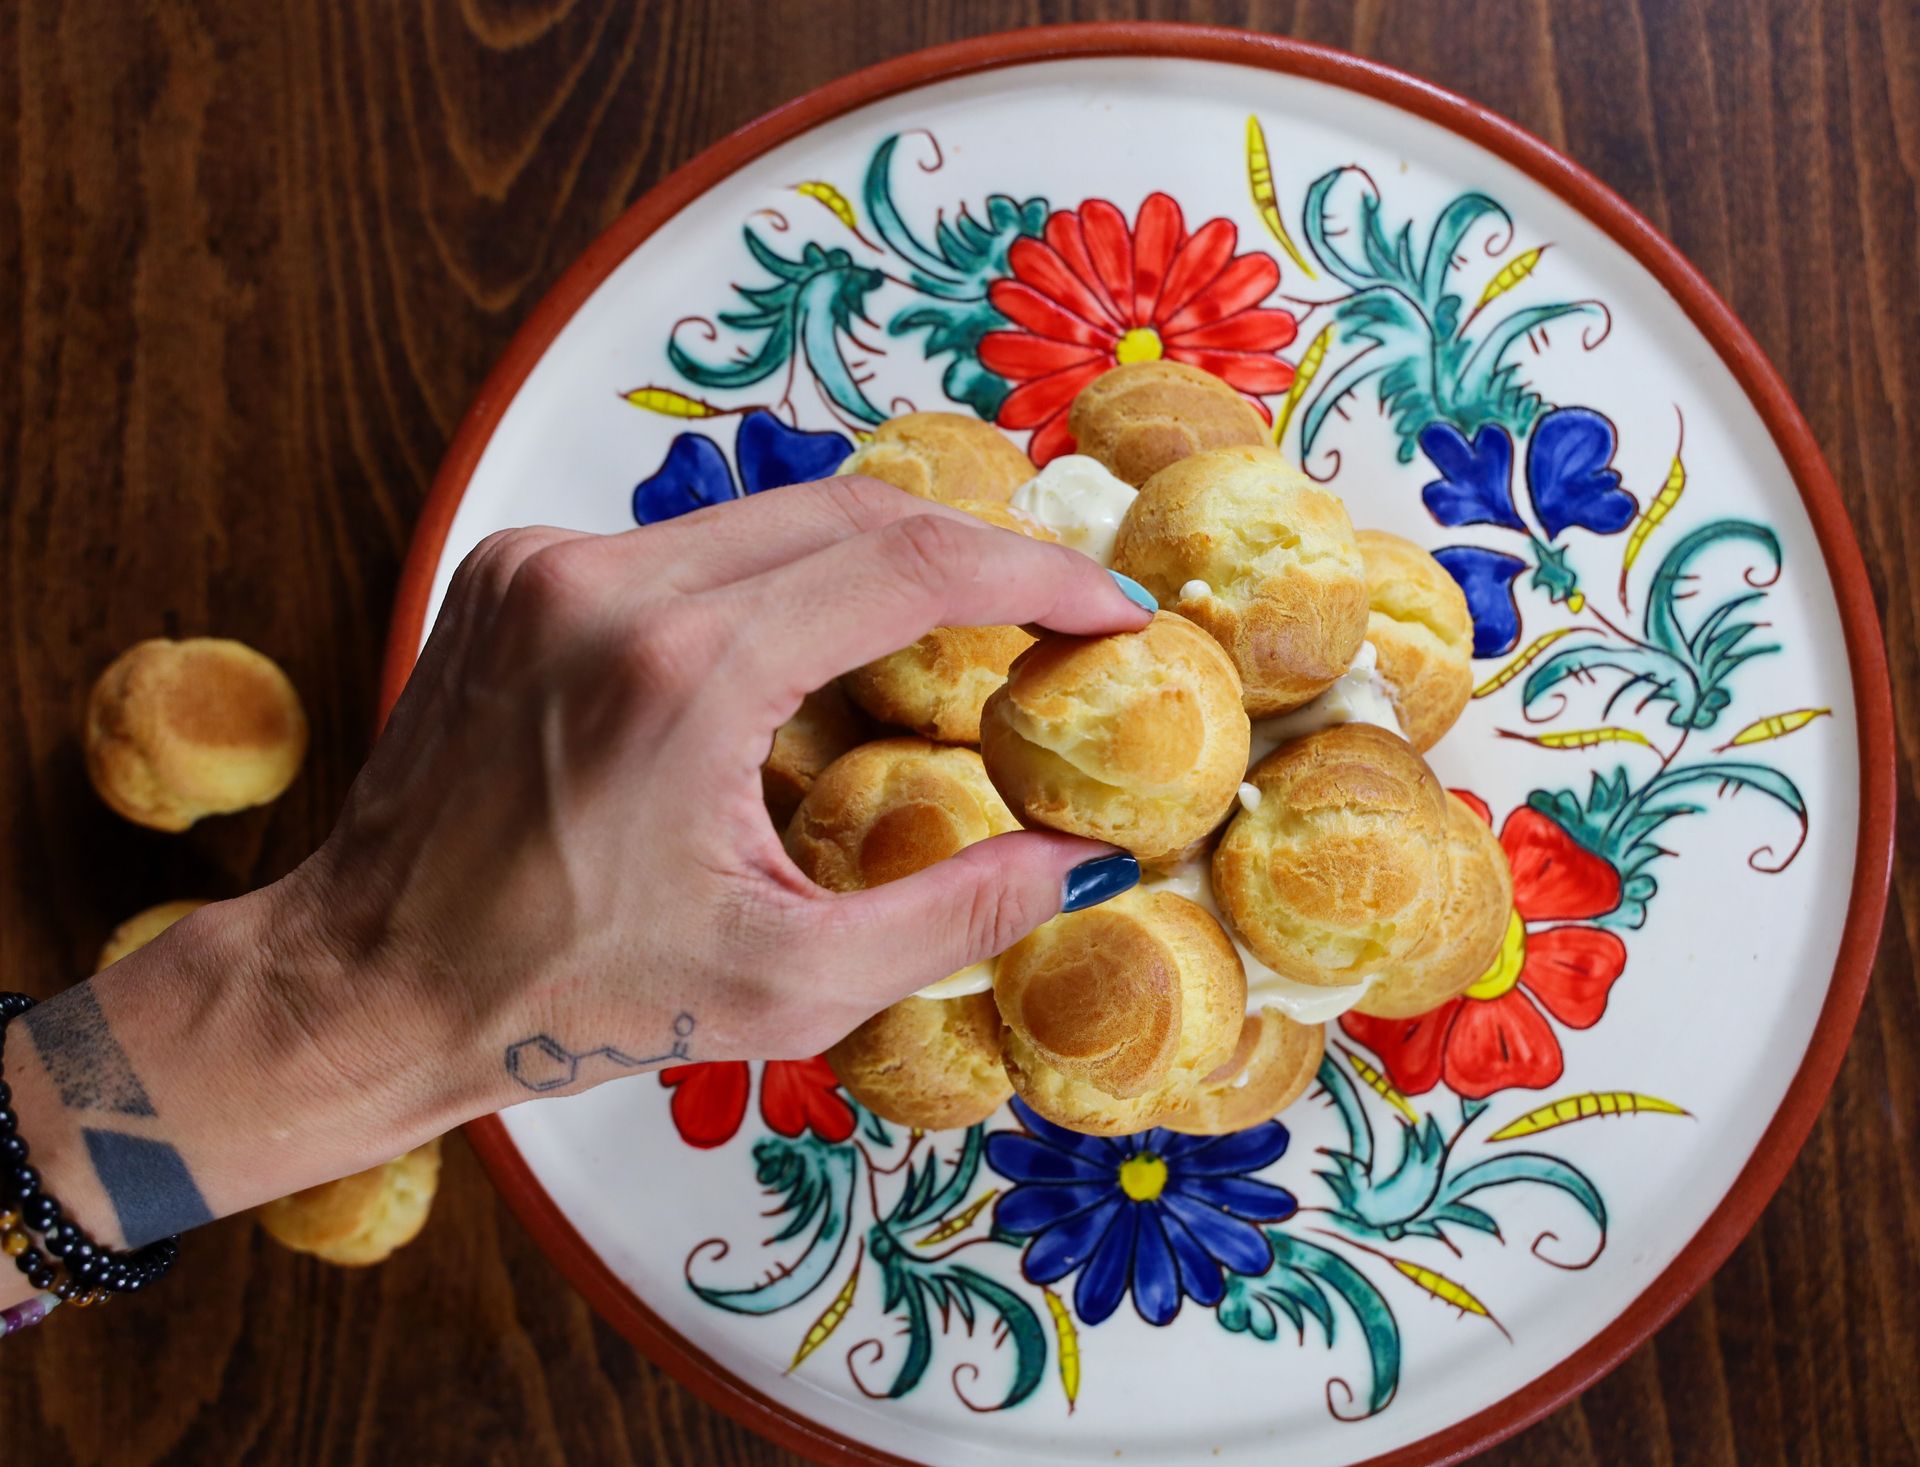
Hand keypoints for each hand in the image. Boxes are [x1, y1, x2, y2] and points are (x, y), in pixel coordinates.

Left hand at [294, 476, 1151, 1107]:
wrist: (372, 979)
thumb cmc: (566, 996)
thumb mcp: (791, 984)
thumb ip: (957, 913)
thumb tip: (1082, 859)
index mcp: (681, 676)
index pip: (910, 565)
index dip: (1034, 577)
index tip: (1107, 606)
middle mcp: (607, 584)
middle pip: (852, 511)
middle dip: (974, 553)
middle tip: (1052, 611)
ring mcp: (548, 561)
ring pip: (771, 515)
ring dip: (878, 560)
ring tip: (952, 632)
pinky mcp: (516, 567)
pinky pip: (691, 543)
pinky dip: (776, 577)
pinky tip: (810, 649)